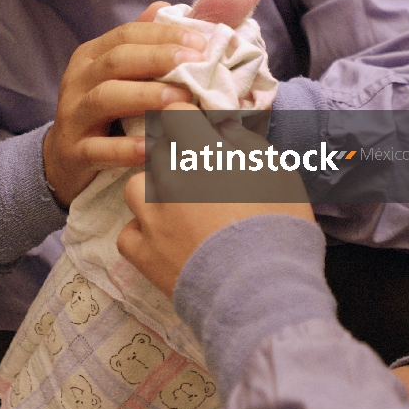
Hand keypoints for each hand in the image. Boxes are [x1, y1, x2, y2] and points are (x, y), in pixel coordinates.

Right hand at [42, 4, 205, 207]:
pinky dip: (126, 149)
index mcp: (91, 56)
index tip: (201, 43)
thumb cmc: (106, 113)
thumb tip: (165, 6)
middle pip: (116, 60)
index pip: (127, 34)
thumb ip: (141, 44)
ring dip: (145, 96)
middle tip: (196, 63)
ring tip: (181, 99)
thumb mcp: (119, 76)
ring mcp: (72, 116)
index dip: (164, 35)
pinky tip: (153, 148)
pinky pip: (98, 149)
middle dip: (158, 58)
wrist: (65, 161)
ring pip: (105, 98)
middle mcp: (77, 80)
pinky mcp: (73, 153)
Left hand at [117, 104, 314, 296]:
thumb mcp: (278, 172)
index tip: (199, 131)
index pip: (176, 114)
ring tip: (177, 209)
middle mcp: (169, 178)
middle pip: (158, 151)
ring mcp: (151, 217)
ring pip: (136, 187)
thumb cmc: (279, 227)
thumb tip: (222, 129)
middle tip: (199, 176)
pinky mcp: (143, 253)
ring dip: (153, 192)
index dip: (189, 120)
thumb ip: (246, 143)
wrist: (263, 294)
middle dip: (175, 157)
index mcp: (200, 152)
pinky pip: (128, 232)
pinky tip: (164, 240)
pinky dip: (142, 234)